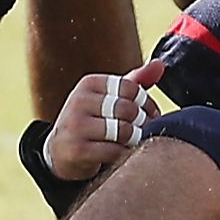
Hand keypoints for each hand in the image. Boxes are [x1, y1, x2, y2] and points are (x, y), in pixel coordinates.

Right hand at [46, 59, 165, 181]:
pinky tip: (121, 154)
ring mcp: (75, 126)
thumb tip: (159, 64)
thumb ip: (136, 81)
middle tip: (144, 131)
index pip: (130, 87)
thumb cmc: (92, 120)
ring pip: (123, 130)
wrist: (60, 152)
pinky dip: (124, 154)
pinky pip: (114, 151)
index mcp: (88, 84)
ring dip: (135, 139)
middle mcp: (78, 101)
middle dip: (143, 122)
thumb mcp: (109, 97)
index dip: (146, 102)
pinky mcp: (76, 150)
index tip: (150, 113)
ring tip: (133, 141)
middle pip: (128, 109)